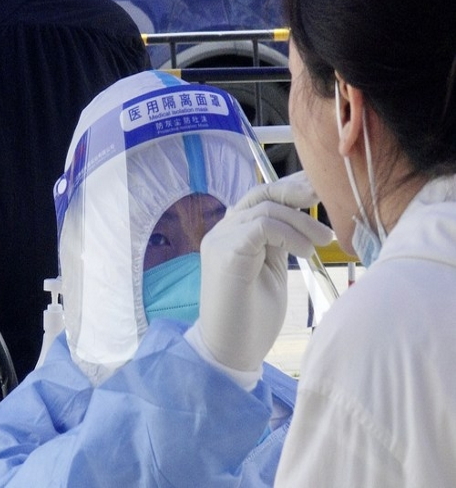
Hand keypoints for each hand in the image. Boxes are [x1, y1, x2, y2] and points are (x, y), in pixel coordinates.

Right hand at [194, 172, 332, 375]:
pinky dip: (289, 234)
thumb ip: (277, 241)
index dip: (288, 189)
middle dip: (293, 192)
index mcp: (231, 235)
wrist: (231, 352)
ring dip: (300, 221)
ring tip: (322, 241)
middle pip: (259, 195)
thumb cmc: (253, 319)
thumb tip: (298, 217)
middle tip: (322, 198)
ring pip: (264, 209)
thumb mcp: (272, 269)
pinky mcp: (224, 254)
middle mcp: (221, 233)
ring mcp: (219, 241)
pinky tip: (305, 251)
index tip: (317, 189)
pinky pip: (261, 227)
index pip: (259, 198)